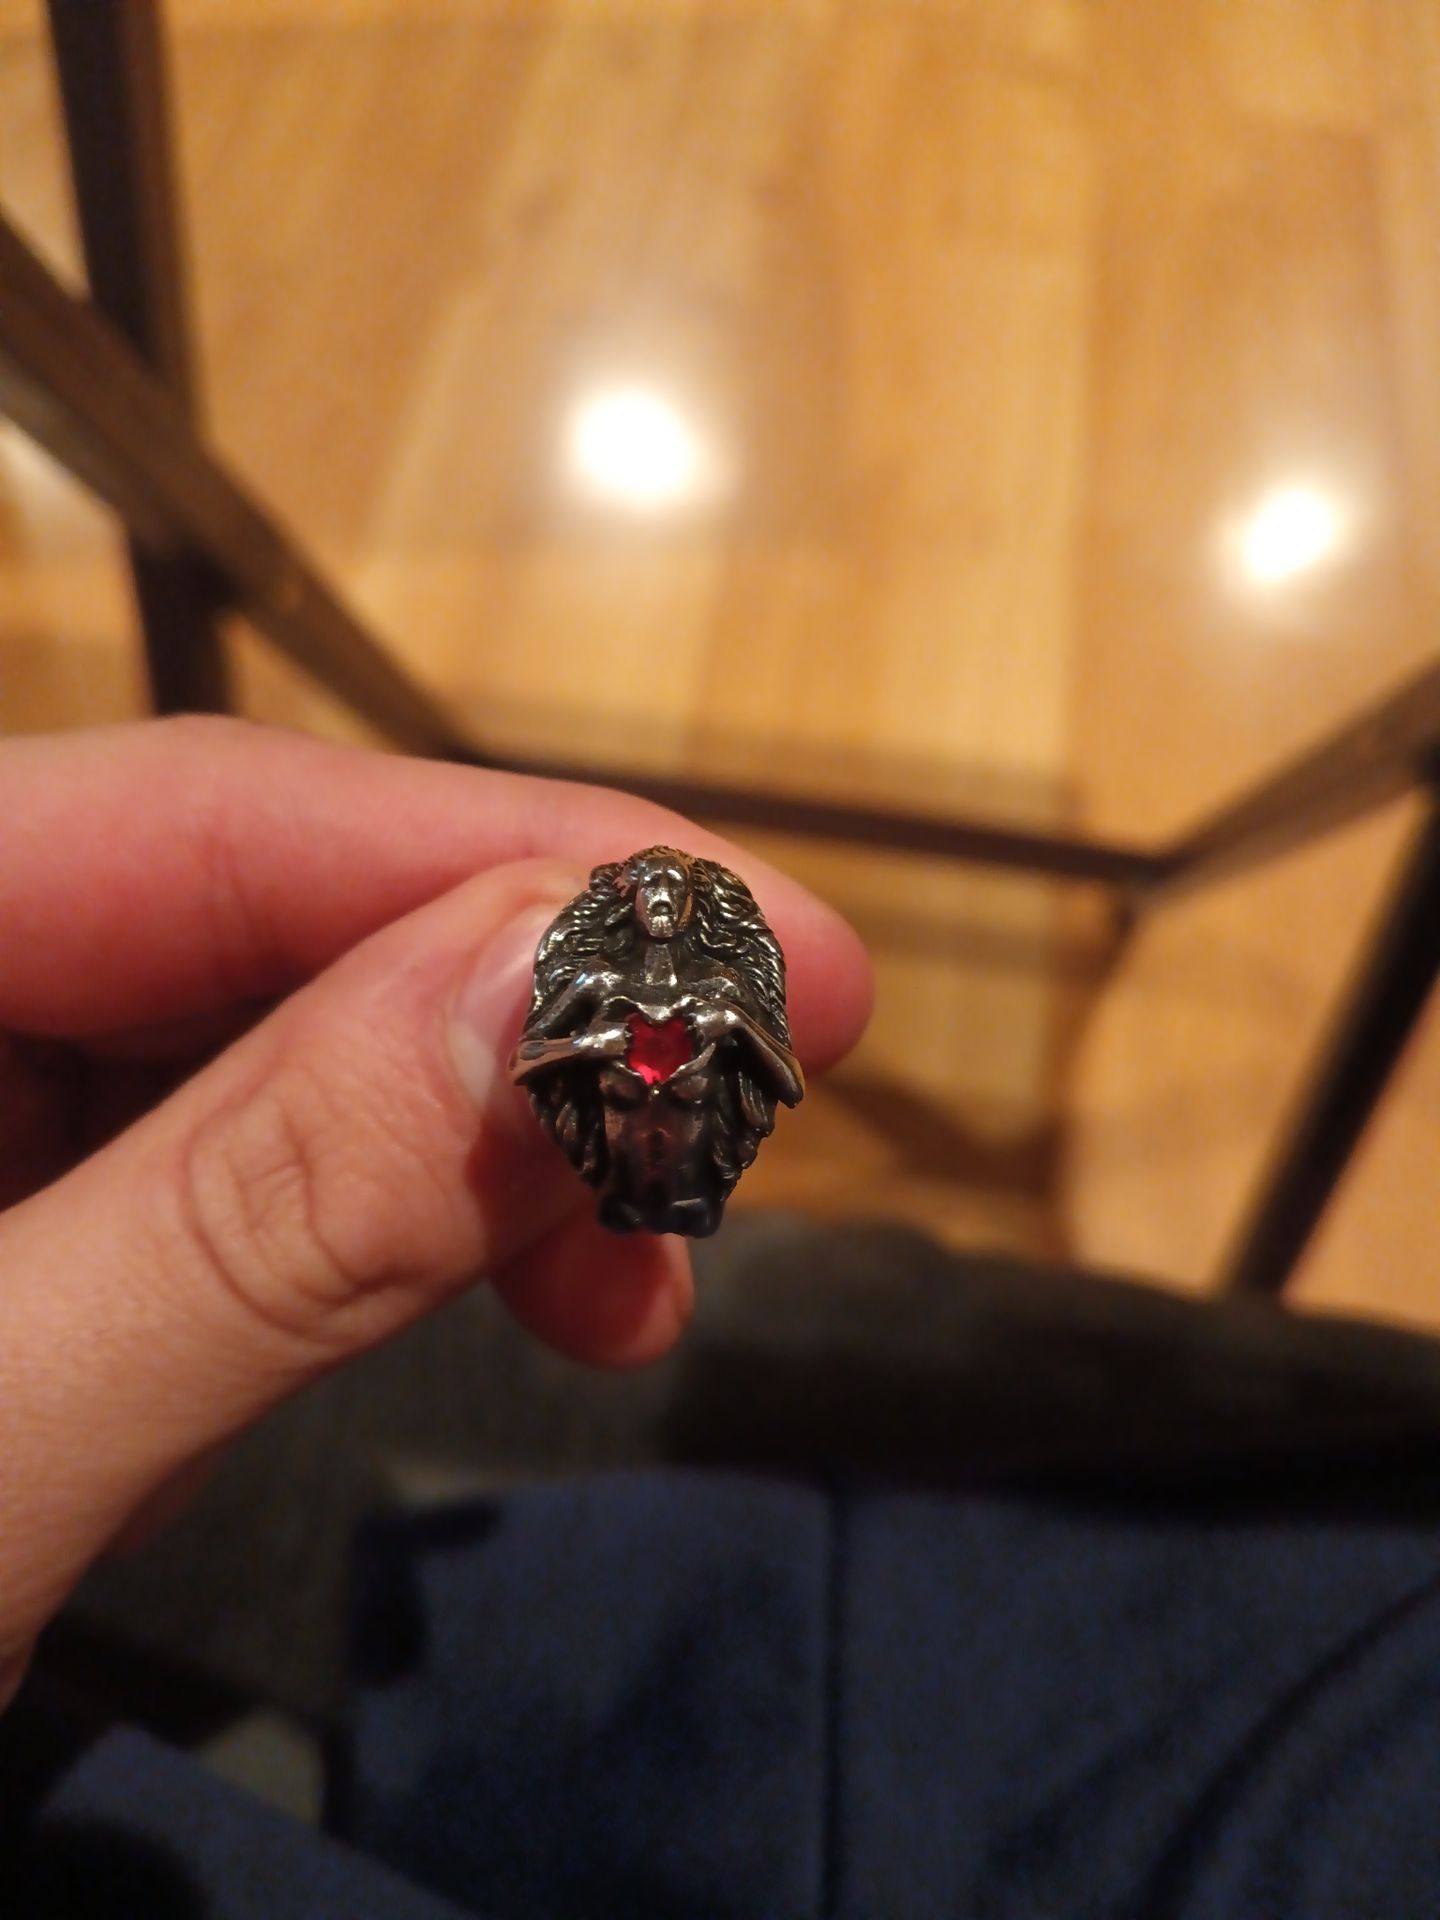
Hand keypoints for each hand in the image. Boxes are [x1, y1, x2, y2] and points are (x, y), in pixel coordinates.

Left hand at [0, 719, 871, 1707]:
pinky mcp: (8, 1216)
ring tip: (636, 1256)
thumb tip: (574, 984)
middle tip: (733, 1128)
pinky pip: (232, 1144)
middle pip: (240, 907)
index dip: (515, 861)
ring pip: (264, 1026)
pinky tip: (515, 1269)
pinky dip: (397, 1209)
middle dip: (519, 1012)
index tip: (788, 956)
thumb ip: (252, 1220)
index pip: (191, 818)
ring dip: (484, 1125)